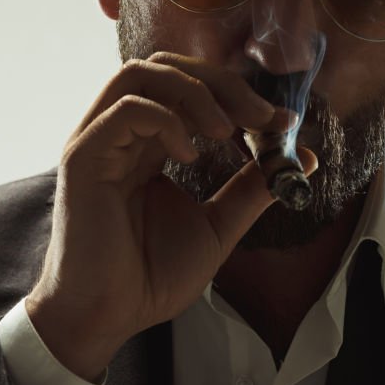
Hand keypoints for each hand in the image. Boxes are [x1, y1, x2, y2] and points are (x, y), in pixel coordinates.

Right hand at [25, 52, 317, 380]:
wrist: (107, 318)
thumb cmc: (149, 275)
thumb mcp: (218, 226)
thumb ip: (252, 188)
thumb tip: (301, 160)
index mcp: (149, 142)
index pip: (190, 88)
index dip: (240, 94)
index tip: (283, 121)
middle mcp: (121, 133)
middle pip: (168, 67)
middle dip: (223, 83)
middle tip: (263, 116)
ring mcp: (99, 140)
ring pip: (142, 73)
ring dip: (195, 91)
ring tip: (226, 129)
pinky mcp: (84, 156)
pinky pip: (127, 110)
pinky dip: (167, 120)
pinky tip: (189, 155)